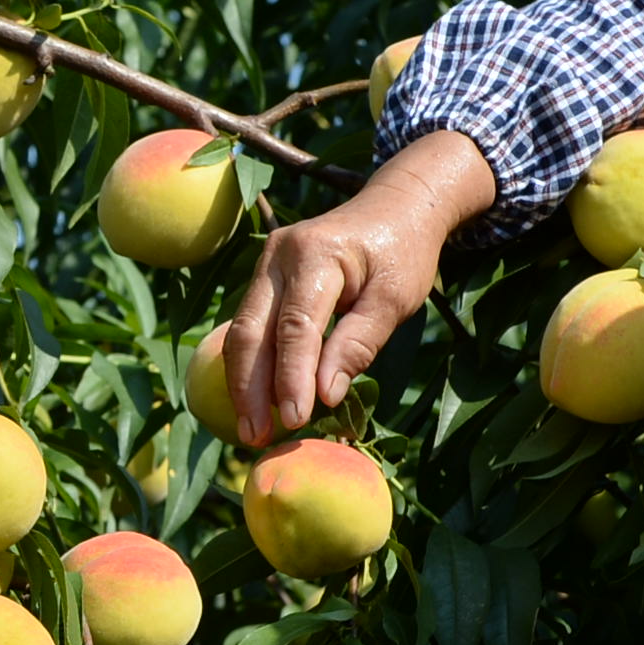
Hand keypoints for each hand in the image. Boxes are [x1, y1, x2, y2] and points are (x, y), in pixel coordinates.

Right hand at [215, 129, 501, 440]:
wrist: (396, 207)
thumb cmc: (402, 253)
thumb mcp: (395, 299)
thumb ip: (359, 344)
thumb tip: (325, 396)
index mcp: (316, 254)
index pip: (296, 326)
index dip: (291, 376)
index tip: (294, 419)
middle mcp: (278, 255)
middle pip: (251, 330)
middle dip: (251, 388)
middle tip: (257, 437)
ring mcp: (265, 264)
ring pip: (241, 331)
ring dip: (244, 383)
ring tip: (252, 429)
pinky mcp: (264, 278)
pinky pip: (248, 326)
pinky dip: (251, 365)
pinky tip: (255, 400)